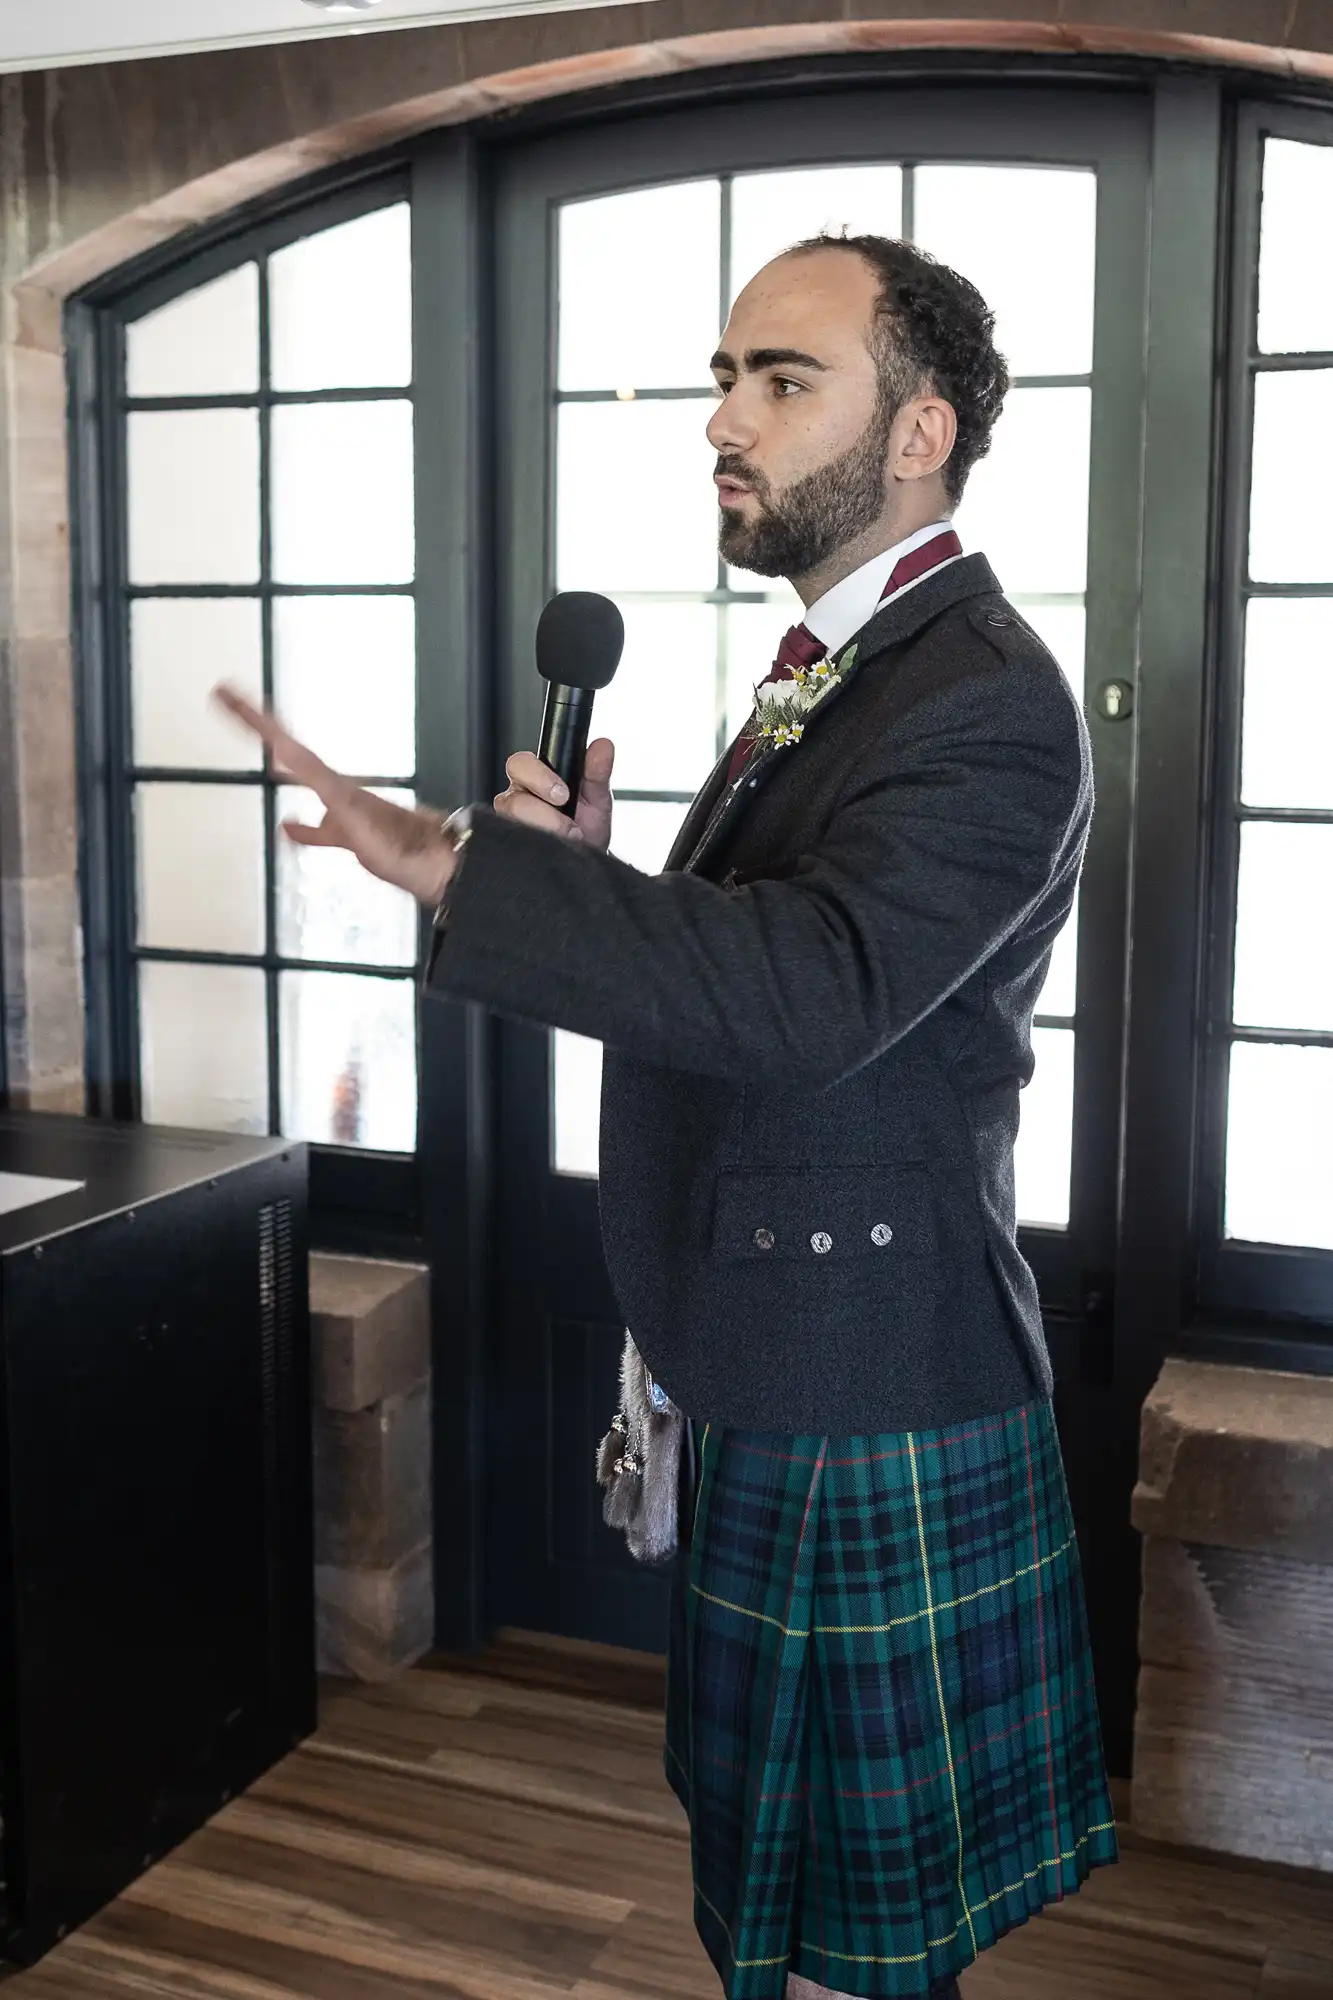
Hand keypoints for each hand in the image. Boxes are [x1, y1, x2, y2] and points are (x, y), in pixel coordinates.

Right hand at [212, 684, 455, 904]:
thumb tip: (290, 757)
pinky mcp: (351, 837)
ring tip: (258, 746)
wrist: (439, 864)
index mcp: (330, 781)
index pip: (284, 744)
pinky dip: (301, 827)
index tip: (226, 691)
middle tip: (226, 696)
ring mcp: (341, 810)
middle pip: (287, 748)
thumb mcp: (353, 814)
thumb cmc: (398, 842)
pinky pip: (318, 829)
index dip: (255, 720)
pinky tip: (287, 827)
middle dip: (257, 724)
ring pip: (301, 780)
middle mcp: (332, 787)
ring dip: (277, 760)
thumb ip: (322, 787)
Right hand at [496, 737, 614, 851]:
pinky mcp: (512, 845)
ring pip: (512, 821)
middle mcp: (517, 798)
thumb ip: (598, 771)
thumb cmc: (587, 825)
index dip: (539, 776)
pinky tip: (555, 846)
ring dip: (545, 828)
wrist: (586, 859)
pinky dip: (537, 846)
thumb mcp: (597, 797)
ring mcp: (511, 824)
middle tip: (566, 817)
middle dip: (540, 808)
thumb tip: (603, 746)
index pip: (520, 764)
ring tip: (570, 835)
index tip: (564, 793)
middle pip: (510, 797)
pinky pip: (514, 844)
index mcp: (534, 777)